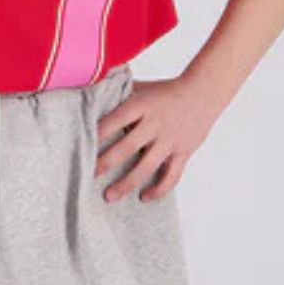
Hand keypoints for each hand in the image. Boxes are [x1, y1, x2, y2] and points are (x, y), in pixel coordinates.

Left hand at [94, 75, 216, 202]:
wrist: (204, 92)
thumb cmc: (166, 90)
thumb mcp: (142, 87)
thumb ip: (119, 92)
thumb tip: (91, 92)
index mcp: (142, 106)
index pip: (114, 121)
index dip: (97, 134)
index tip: (79, 146)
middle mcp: (155, 124)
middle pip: (126, 148)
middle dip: (104, 163)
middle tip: (87, 176)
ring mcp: (170, 140)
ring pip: (146, 168)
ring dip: (126, 184)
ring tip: (108, 196)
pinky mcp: (183, 152)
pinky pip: (171, 177)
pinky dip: (158, 190)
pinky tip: (144, 197)